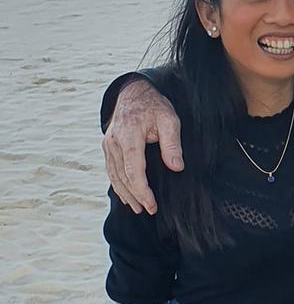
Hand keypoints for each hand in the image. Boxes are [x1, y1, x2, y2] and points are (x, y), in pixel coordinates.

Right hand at [101, 79, 181, 214]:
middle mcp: (113, 142)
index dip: (142, 190)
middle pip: (122, 176)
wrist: (133, 92)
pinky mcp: (107, 146)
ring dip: (125, 193)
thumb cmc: (154, 105)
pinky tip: (126, 194)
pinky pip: (111, 169)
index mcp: (129, 135)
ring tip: (138, 208)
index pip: (133, 169)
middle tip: (148, 210)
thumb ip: (172, 143)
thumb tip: (176, 167)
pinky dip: (118, 183)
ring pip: (114, 175)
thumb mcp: (169, 119)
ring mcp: (108, 144)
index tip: (152, 204)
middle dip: (135, 196)